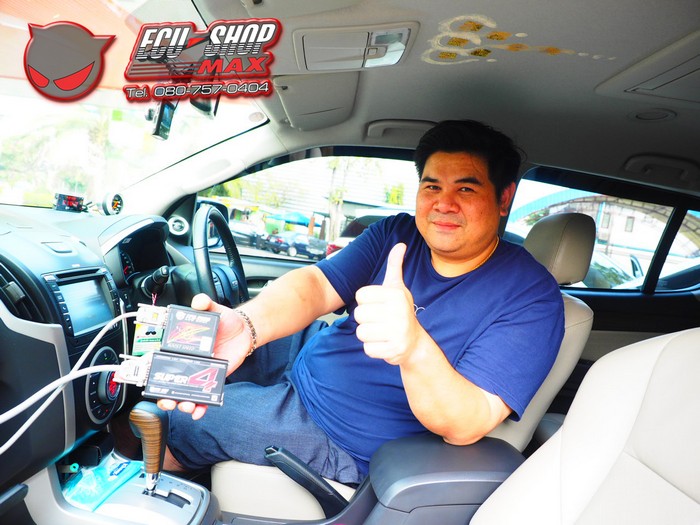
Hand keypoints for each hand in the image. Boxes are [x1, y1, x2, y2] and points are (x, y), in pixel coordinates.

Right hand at [156, 293, 251, 418]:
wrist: (245, 330)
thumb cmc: (225, 320)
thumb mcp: (213, 308)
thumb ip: (204, 303)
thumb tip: (198, 302)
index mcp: (181, 346)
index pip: (161, 360)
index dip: (152, 372)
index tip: (149, 379)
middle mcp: (187, 361)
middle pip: (169, 382)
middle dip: (164, 395)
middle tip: (167, 399)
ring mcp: (199, 372)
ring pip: (184, 392)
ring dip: (182, 402)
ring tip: (185, 405)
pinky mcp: (213, 378)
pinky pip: (204, 396)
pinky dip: (201, 406)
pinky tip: (199, 411)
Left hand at [354, 243, 419, 364]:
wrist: (414, 342)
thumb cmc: (401, 311)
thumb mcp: (398, 288)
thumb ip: (395, 266)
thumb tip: (400, 244)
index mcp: (396, 295)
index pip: (360, 296)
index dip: (366, 302)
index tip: (379, 306)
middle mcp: (398, 312)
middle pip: (358, 315)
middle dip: (366, 320)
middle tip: (380, 321)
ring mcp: (397, 332)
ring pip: (361, 333)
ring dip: (368, 335)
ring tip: (382, 332)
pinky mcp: (394, 350)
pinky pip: (367, 349)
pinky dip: (373, 348)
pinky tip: (385, 344)